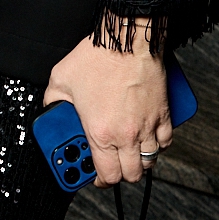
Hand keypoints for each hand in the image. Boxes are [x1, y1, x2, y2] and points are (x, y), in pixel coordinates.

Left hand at [43, 22, 171, 184]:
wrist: (126, 39)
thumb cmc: (97, 57)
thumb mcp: (60, 80)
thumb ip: (53, 101)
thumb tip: (52, 111)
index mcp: (100, 132)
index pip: (106, 175)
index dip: (99, 181)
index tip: (94, 176)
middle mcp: (126, 134)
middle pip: (131, 174)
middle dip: (120, 174)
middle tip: (111, 165)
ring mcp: (147, 125)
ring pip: (150, 161)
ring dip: (138, 161)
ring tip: (127, 152)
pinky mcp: (164, 113)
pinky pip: (166, 141)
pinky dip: (158, 144)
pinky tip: (147, 138)